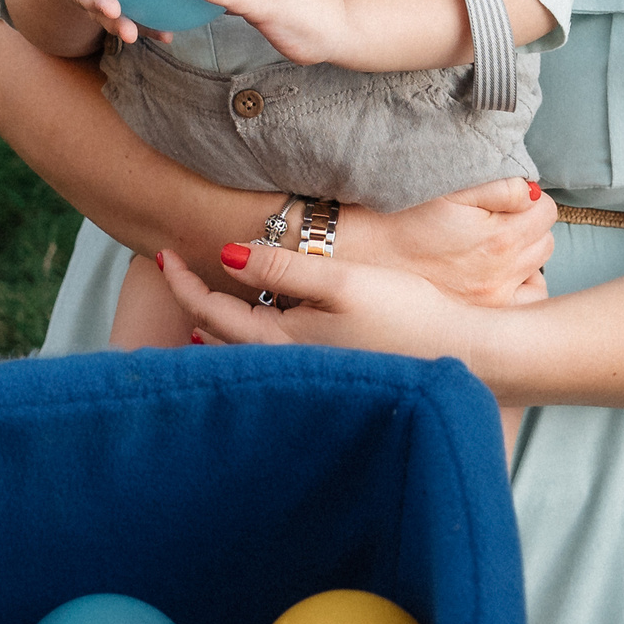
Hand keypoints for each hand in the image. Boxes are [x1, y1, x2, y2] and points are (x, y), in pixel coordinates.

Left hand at [159, 244, 513, 391]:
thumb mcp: (342, 281)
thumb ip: (283, 266)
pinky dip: (244, 334)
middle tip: (170, 268)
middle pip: (218, 335)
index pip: (210, 313)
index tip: (160, 252)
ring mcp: (307, 371)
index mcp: (281, 343)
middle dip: (190, 302)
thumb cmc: (407, 316)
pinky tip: (252, 323)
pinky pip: (267, 352)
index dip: (182, 282)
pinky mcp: (327, 369)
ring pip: (241, 347)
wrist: (462, 355)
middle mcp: (286, 365)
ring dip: (215, 321)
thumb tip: (225, 254)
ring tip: (199, 294)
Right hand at [345, 177, 554, 305]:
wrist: (357, 255)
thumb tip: (531, 193)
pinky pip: (523, 303)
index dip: (527, 199)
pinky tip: (497, 276)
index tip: (506, 199)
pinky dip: (519, 287)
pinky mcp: (478, 316)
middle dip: (527, 226)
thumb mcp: (450, 189)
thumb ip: (500, 187)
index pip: (545, 210)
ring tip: (494, 247)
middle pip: (544, 241)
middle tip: (497, 220)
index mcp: (500, 238)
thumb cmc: (399, 216)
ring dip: (524, 256)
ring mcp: (492, 301)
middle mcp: (502, 275)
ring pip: (537, 271)